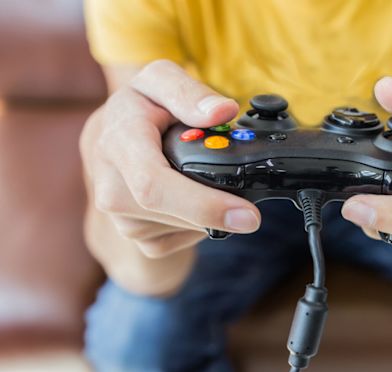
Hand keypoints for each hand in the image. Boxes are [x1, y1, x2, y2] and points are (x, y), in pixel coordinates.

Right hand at [80, 60, 260, 259]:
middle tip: (250, 210)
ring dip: (206, 215)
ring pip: (179, 229)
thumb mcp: (161, 80)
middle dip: (217, 212)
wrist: (112, 131)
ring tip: (207, 183)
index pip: (154, 184)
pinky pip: (174, 241)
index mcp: (118, 141)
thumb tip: (223, 112)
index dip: (204, 205)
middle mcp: (110, 184)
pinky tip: (193, 200)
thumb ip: (190, 93)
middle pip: (173, 214)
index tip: (246, 215)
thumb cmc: (142, 105)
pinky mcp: (131, 234)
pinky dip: (195, 226)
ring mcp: (118, 215)